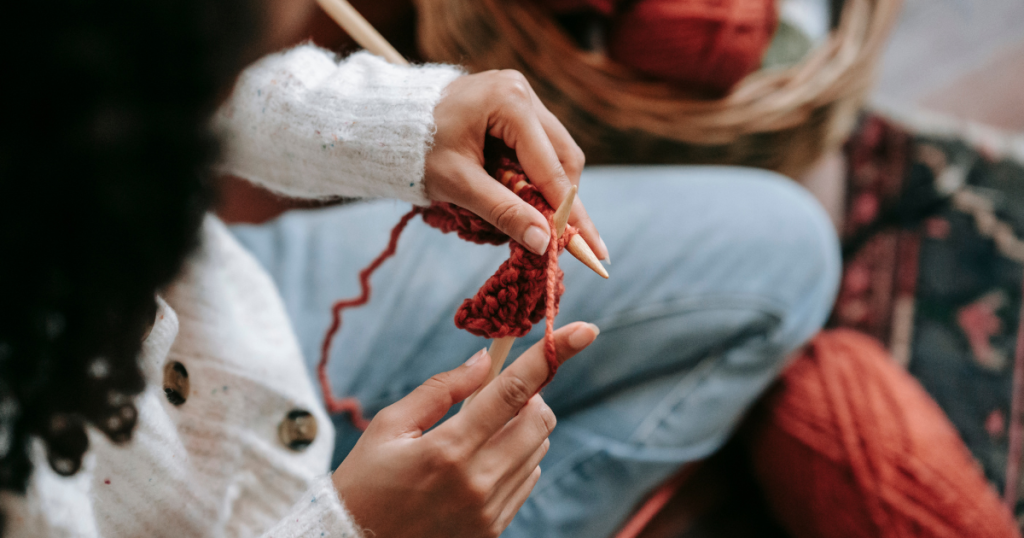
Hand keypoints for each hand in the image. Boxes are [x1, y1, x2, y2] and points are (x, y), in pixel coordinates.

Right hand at [332, 322, 599, 537]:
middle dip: (529, 397)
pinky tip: (478, 465)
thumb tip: (486, 360)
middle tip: (494, 398)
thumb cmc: (365, 481)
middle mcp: (478, 482)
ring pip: (538, 449)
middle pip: (540, 420)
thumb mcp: (388, 426)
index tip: (584, 330)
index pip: (513, 391)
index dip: (551, 355)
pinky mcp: (493, 531)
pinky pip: (527, 480)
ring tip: (477, 436)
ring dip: (520, 429)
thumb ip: (442, 389)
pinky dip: (516, 460)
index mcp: (448, 449)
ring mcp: (489, 512)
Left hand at [424, 70, 607, 258]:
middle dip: (564, 202)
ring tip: (539, 222)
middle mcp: (522, 91)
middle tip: (569, 243)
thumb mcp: (459, 184)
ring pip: (556, 153)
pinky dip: (534, 177)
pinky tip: (523, 198)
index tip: (592, 248)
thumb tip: (545, 243)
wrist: (388, 123)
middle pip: (564, 157)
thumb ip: (503, 212)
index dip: (571, 212)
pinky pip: (538, 147)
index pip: (551, 167)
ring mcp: (520, 96)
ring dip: (549, 190)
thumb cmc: (416, 150)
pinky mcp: (514, 107)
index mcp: (510, 102)